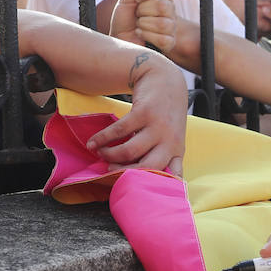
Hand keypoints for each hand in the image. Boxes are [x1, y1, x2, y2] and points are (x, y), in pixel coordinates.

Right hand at [86, 50, 186, 174]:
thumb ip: (160, 155)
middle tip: (109, 170)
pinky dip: (102, 139)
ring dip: (109, 155)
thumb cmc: (165, 114)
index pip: (172, 175)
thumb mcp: (171, 136)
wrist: (165, 80)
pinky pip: (118, 131)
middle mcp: (170, 141)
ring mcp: (158, 127)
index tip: (136, 189)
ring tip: (100, 154)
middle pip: (146, 168)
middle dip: (124, 173)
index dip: (155, 185)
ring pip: (129, 151)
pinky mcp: (144, 113)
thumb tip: (138, 178)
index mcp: (177, 150)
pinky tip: (92, 143)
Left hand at [110, 0, 175, 53]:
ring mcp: (172, 28)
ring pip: (162, 24)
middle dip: (143, 10)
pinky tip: (141, 35)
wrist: (119, 37)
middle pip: (163, 6)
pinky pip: (163, 39)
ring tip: (139, 25)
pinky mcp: (169, 43)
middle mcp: (171, 11)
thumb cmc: (125, 18)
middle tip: (138, 14)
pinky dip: (146, 36)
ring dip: (143, 24)